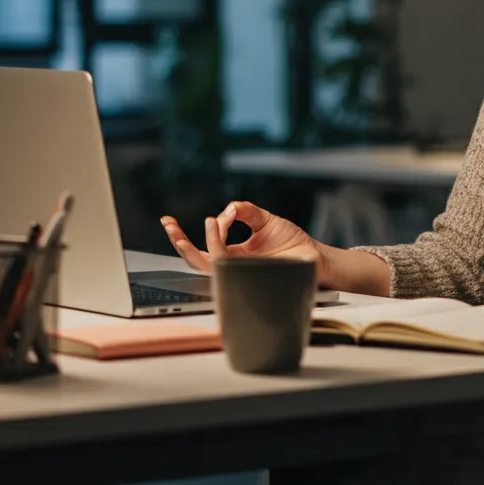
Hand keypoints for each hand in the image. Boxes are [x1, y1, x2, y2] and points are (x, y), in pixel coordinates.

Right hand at [161, 201, 321, 276]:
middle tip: (168, 225)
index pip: (202, 250)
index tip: (177, 219)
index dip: (182, 237)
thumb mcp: (265, 220)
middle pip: (197, 261)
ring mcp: (242, 272)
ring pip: (212, 264)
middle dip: (179, 243)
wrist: (315, 257)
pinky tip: (220, 227)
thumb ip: (246, 211)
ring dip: (205, 241)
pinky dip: (221, 245)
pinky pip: (231, 263)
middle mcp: (234, 266)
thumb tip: (228, 209)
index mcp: (233, 255)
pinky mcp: (254, 274)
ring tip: (208, 221)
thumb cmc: (292, 243)